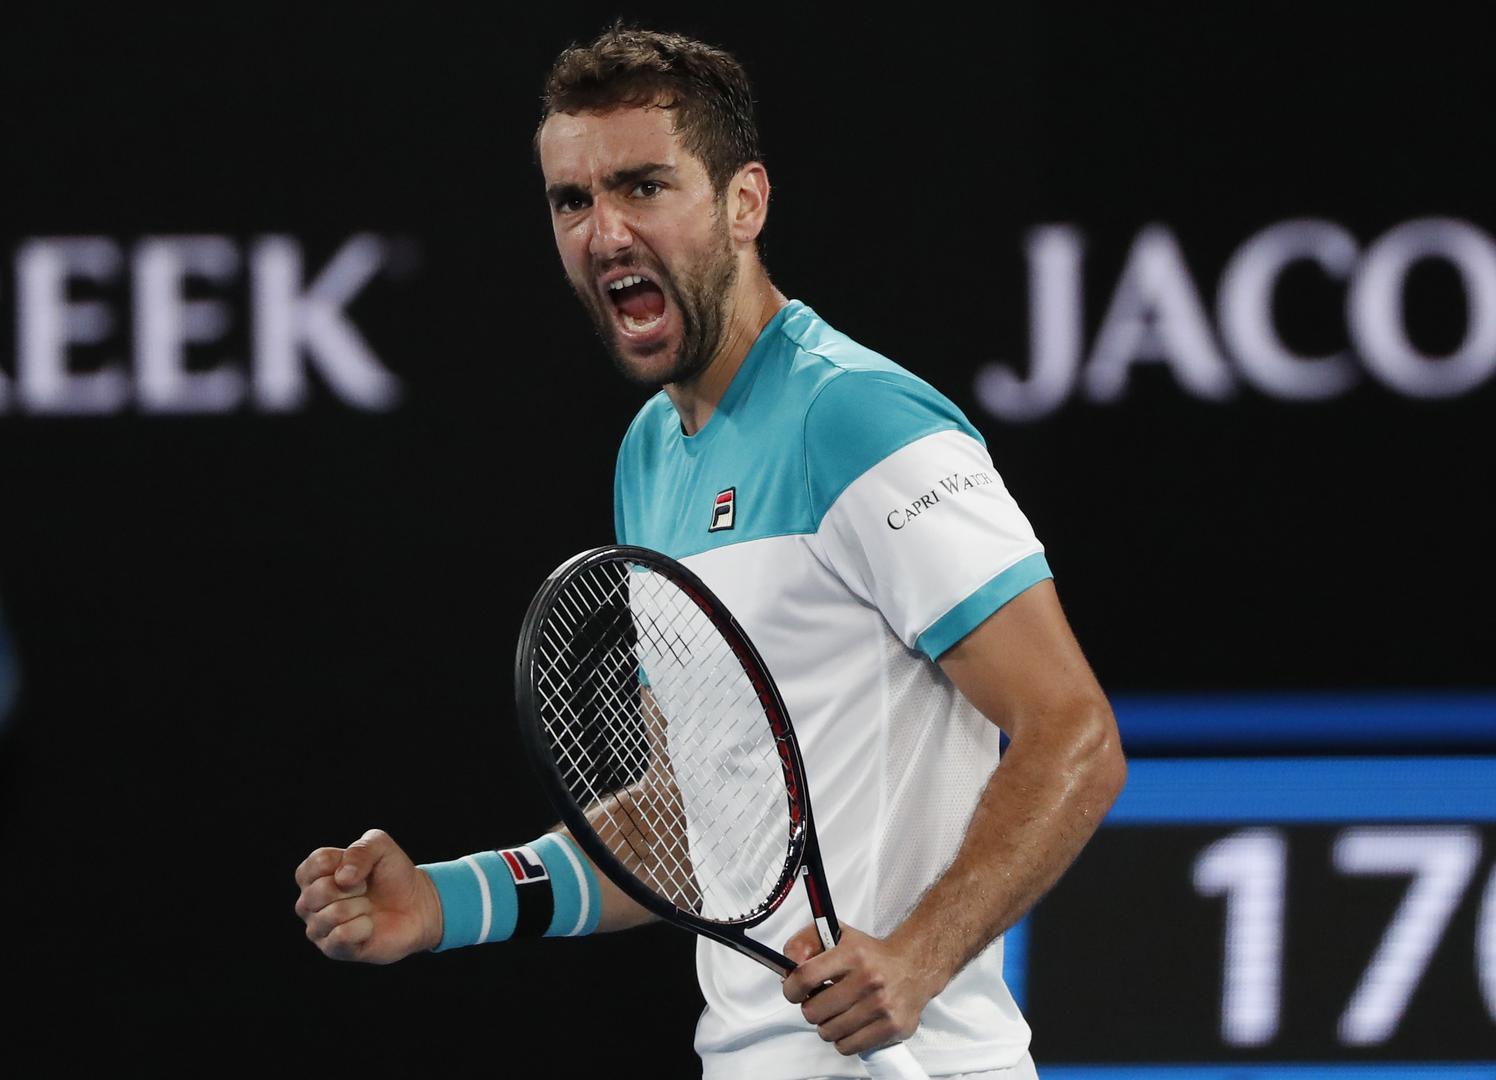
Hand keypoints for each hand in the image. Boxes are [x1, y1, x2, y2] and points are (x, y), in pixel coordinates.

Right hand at [293, 828, 442, 963]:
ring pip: (334, 913)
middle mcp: (308, 901)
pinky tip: (369, 926)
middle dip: (356, 887)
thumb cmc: (392, 874)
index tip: (362, 867)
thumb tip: (342, 878)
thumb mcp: (381, 847)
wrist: (416, 905)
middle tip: (366, 890)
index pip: (317, 863)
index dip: (347, 862)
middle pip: (321, 890)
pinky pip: (341, 935)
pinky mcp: (333, 949)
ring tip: (368, 907)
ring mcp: (318, 927)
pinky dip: (363, 928)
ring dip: (362, 907)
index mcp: (313, 874)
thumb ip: (361, 849)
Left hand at [780, 923, 936, 1055]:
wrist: (914, 967)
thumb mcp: (836, 935)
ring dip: (827, 1025)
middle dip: (811, 1008)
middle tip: (820, 1001)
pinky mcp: (892, 1027)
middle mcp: (868, 979)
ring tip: (837, 1012)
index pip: (806, 975)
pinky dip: (844, 1039)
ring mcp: (881, 1005)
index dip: (791, 988)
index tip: (794, 991)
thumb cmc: (871, 954)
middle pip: (813, 1010)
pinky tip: (851, 1024)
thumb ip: (804, 943)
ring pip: (828, 1032)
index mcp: (853, 953)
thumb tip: (787, 968)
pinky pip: (848, 1046)